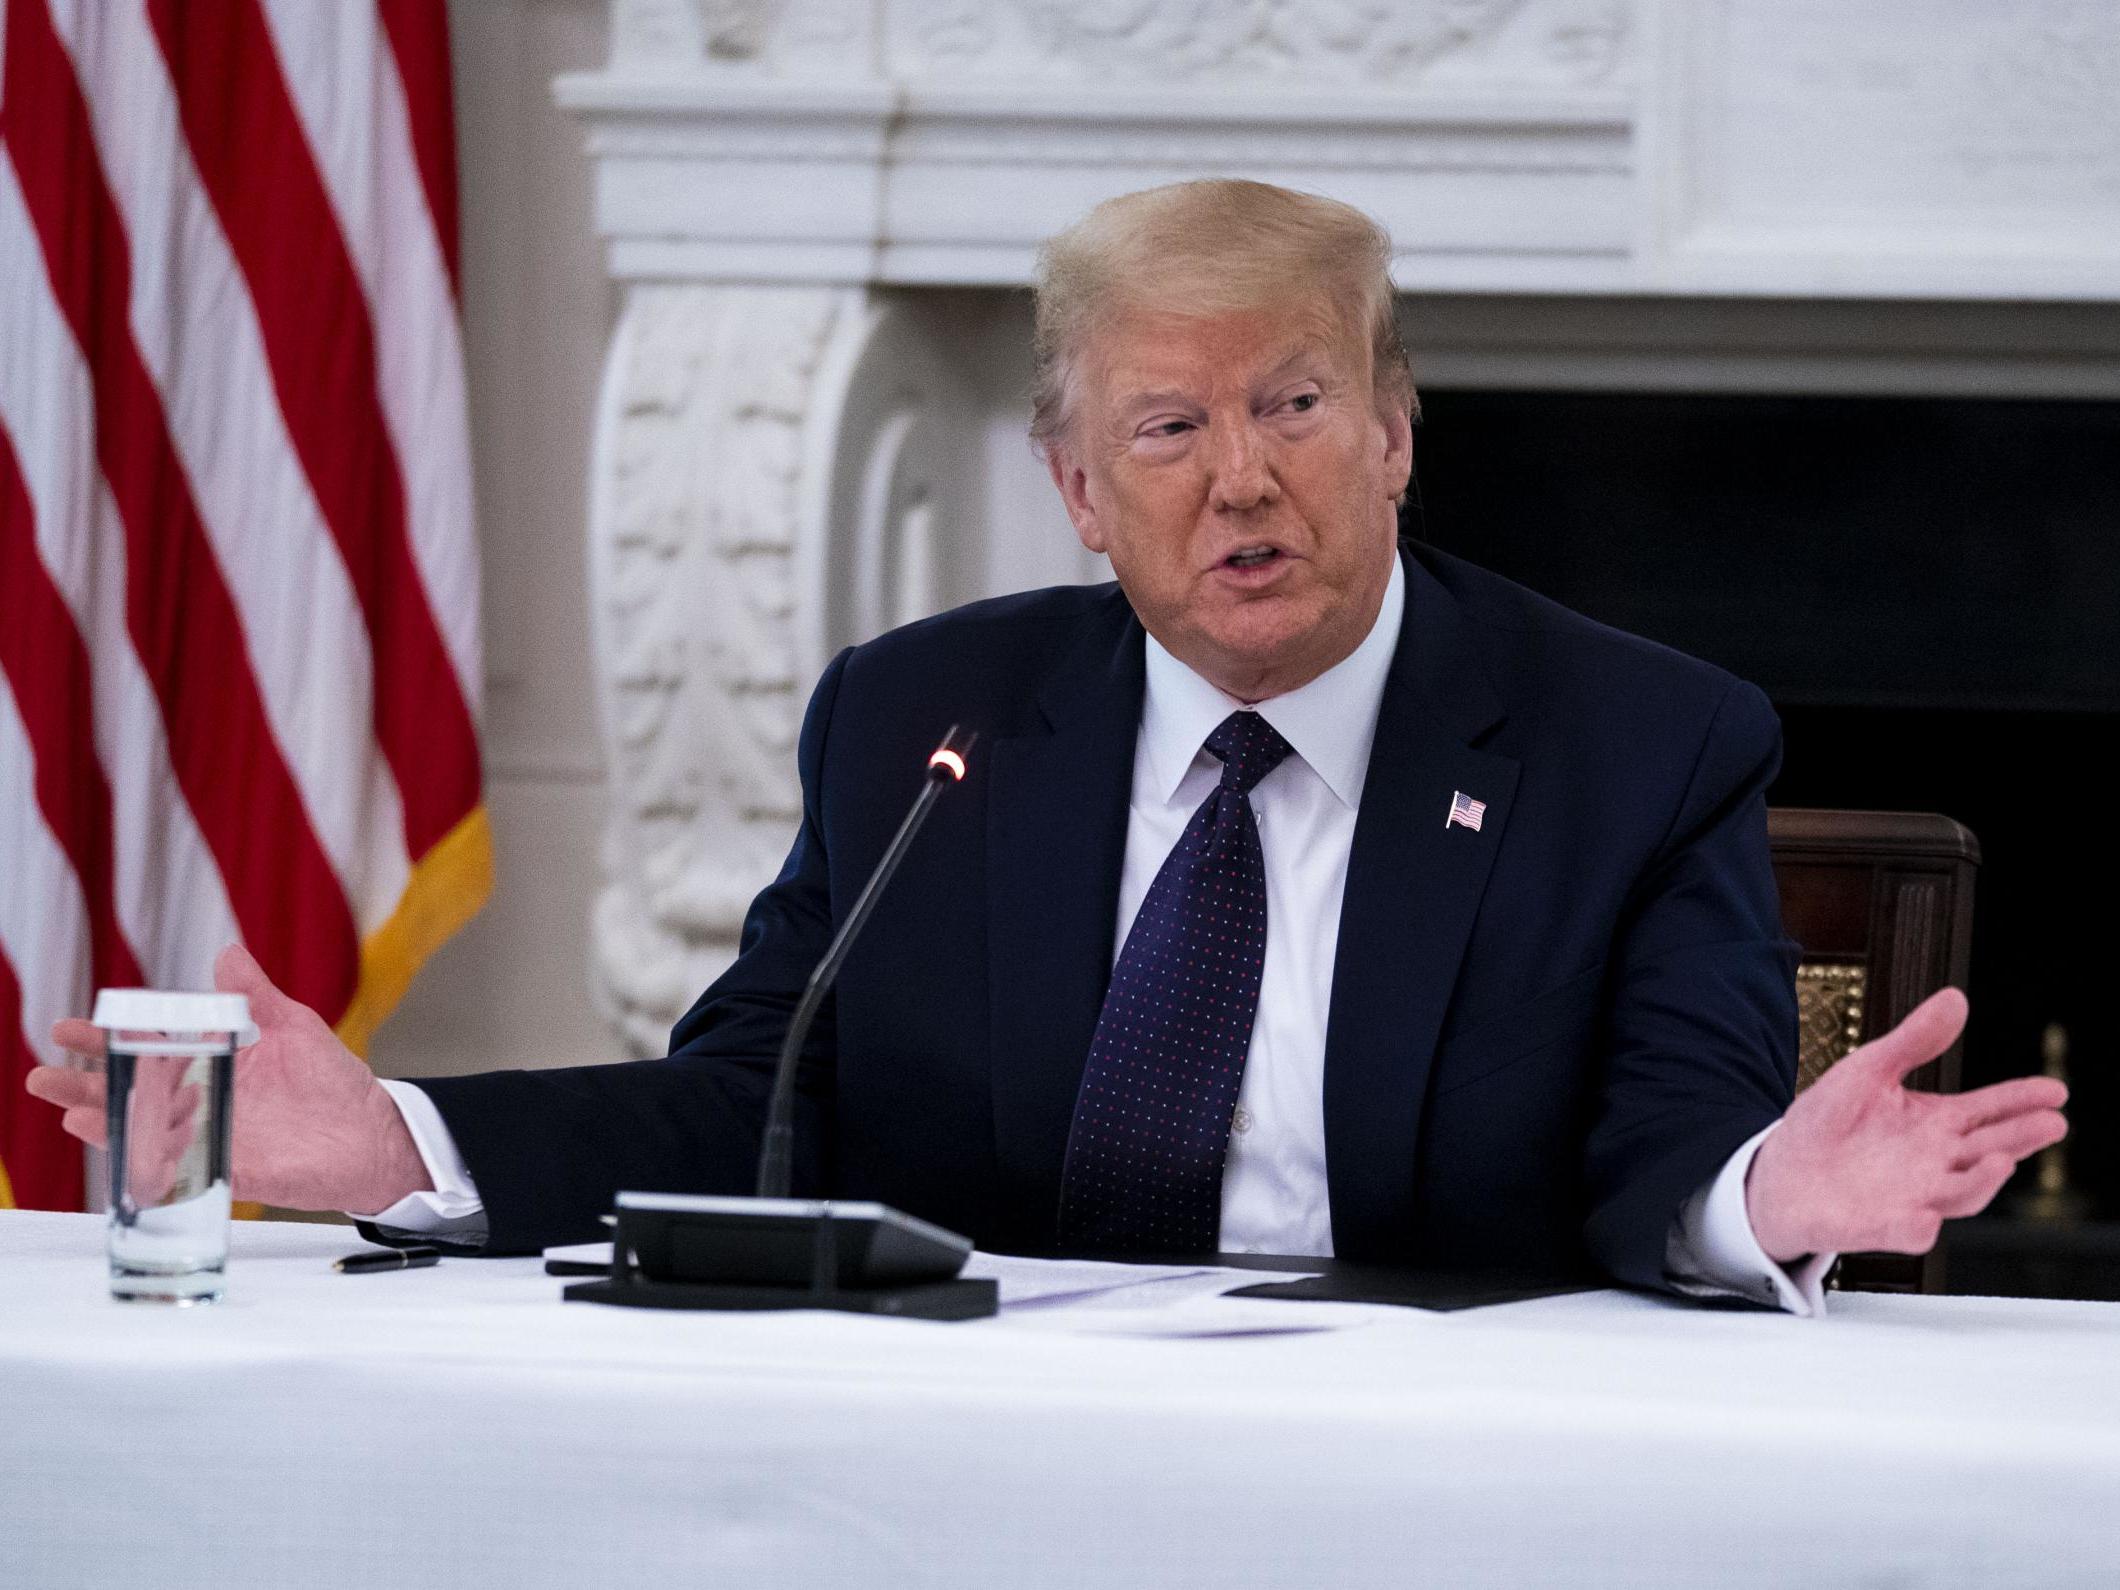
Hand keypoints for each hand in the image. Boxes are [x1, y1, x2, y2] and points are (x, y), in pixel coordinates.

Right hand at [23, 944, 434, 1214]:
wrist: (371, 1132)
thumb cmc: (332, 1081)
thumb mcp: (292, 1027)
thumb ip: (254, 997)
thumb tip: (228, 953)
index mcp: (212, 1064)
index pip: (149, 1048)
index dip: (109, 1039)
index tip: (68, 1028)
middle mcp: (202, 1102)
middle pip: (132, 1091)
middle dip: (86, 1082)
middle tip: (44, 1073)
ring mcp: (210, 1137)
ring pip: (145, 1130)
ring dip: (106, 1119)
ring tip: (68, 1108)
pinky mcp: (228, 1169)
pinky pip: (178, 1167)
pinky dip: (150, 1158)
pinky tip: (126, 1148)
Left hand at [1745, 988, 2066, 1262]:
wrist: (1782, 1172)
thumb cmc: (1831, 1121)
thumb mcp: (1869, 1069)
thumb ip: (1914, 1041)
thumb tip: (1955, 998)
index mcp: (1936, 1124)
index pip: (1988, 1111)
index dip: (2021, 1100)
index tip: (2055, 1090)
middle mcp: (1935, 1163)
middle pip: (1988, 1152)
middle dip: (2020, 1138)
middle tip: (2052, 1123)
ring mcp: (1911, 1197)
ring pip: (1959, 1194)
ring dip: (1981, 1181)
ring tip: (2003, 1160)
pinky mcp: (1877, 1226)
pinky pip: (1904, 1233)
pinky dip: (1916, 1229)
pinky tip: (1925, 1219)